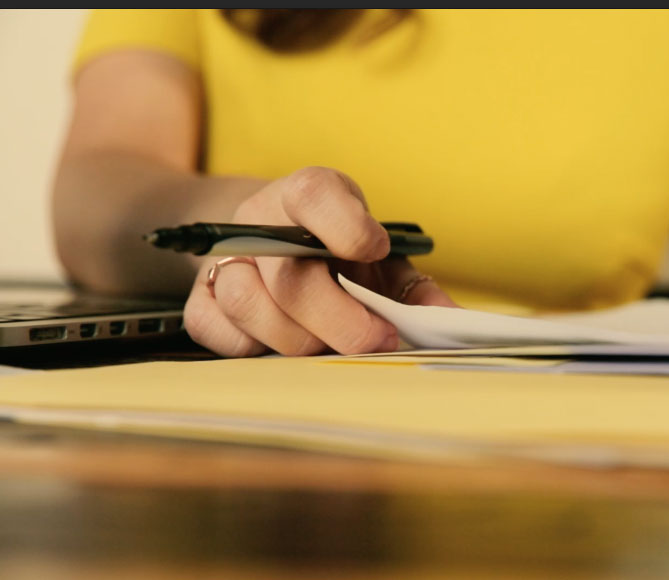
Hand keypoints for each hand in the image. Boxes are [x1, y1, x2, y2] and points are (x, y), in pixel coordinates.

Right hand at [183, 167, 455, 356]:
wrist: (271, 239)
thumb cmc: (338, 254)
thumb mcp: (381, 258)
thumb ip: (414, 288)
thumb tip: (449, 323)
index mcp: (308, 194)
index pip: (314, 195)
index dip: (345, 226)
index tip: (377, 250)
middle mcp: (257, 219)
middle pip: (290, 276)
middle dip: (341, 321)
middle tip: (378, 342)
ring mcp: (223, 258)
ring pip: (250, 306)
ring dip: (300, 339)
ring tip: (329, 345)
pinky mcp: (198, 297)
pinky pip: (217, 332)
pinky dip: (254, 348)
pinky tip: (282, 344)